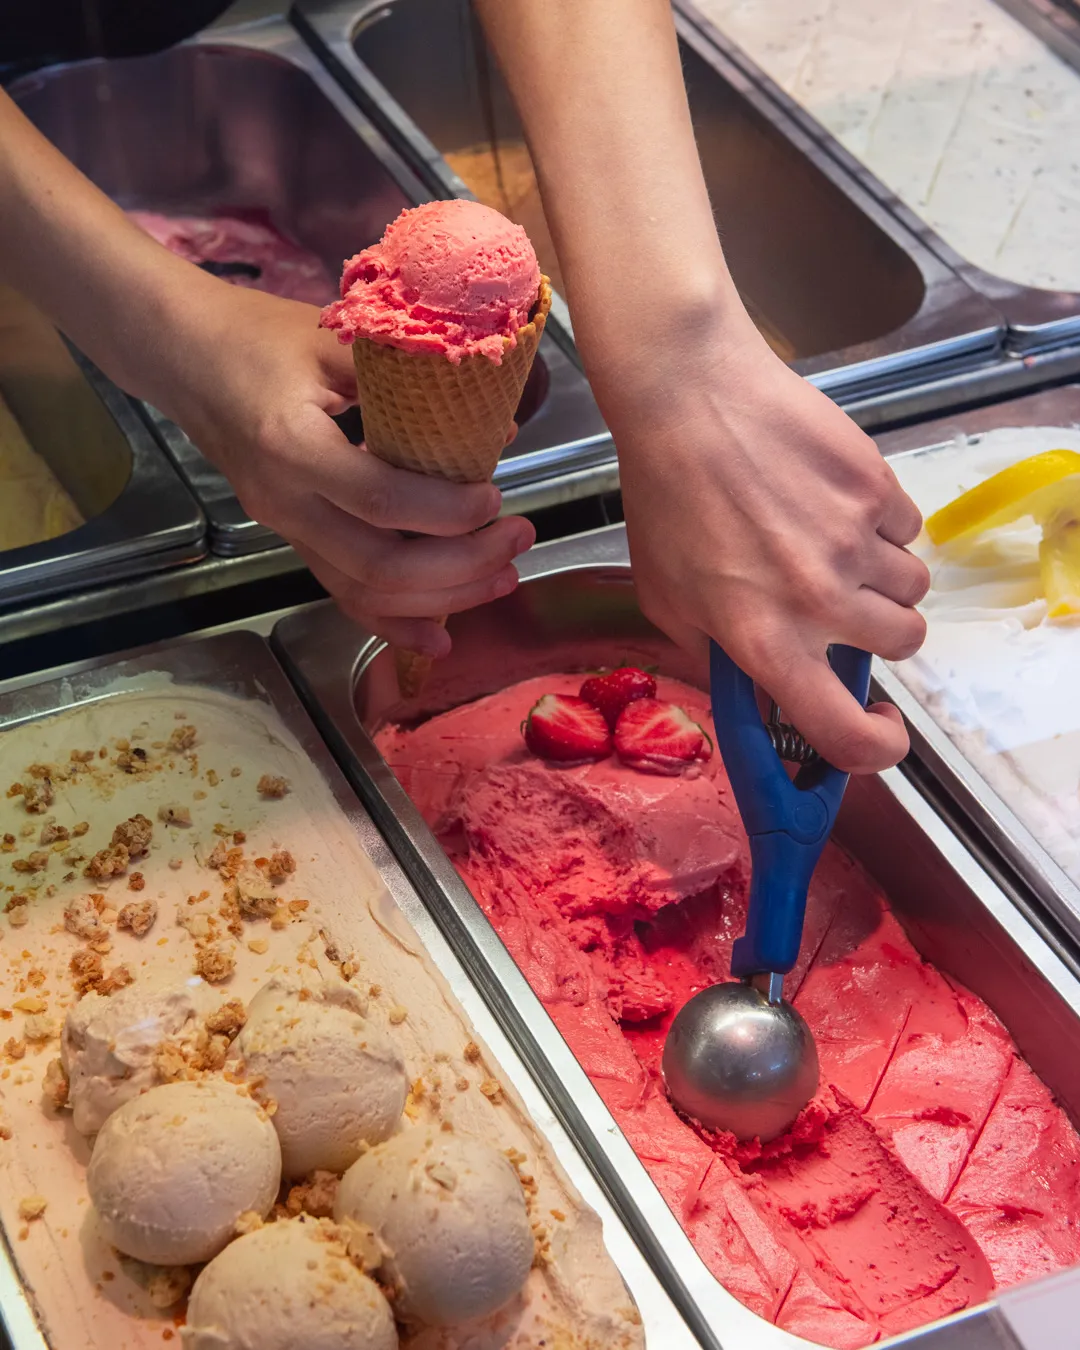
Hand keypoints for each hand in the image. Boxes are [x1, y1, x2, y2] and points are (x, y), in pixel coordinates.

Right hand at [139, 283, 535, 655]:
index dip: (445, 510)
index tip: (495, 497)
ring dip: (442, 598)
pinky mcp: (293, 541)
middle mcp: (286, 502)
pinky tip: (439, 636)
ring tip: (502, 578)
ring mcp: (286, 529)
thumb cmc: (261, 338)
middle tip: (518, 538)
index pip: (379, 499)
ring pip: (366, 593)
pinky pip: (345, 596)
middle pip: (379, 566)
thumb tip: (497, 426)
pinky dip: (394, 622)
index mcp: (293, 446)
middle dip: (461, 565)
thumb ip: (411, 378)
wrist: (185, 360)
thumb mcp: (334, 337)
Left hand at [610, 333, 928, 773]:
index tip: (877, 730)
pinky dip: (882, 523)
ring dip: (883, 577)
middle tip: (841, 602)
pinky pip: (909, 526)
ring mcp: (854, 542)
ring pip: (912, 587)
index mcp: (765, 642)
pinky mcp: (876, 487)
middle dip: (878, 633)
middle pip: (902, 646)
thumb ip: (717, 656)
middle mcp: (819, 601)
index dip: (874, 748)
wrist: (688, 398)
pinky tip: (832, 499)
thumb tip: (759, 693)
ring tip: (832, 543)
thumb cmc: (666, 499)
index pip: (844, 735)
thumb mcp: (666, 599)